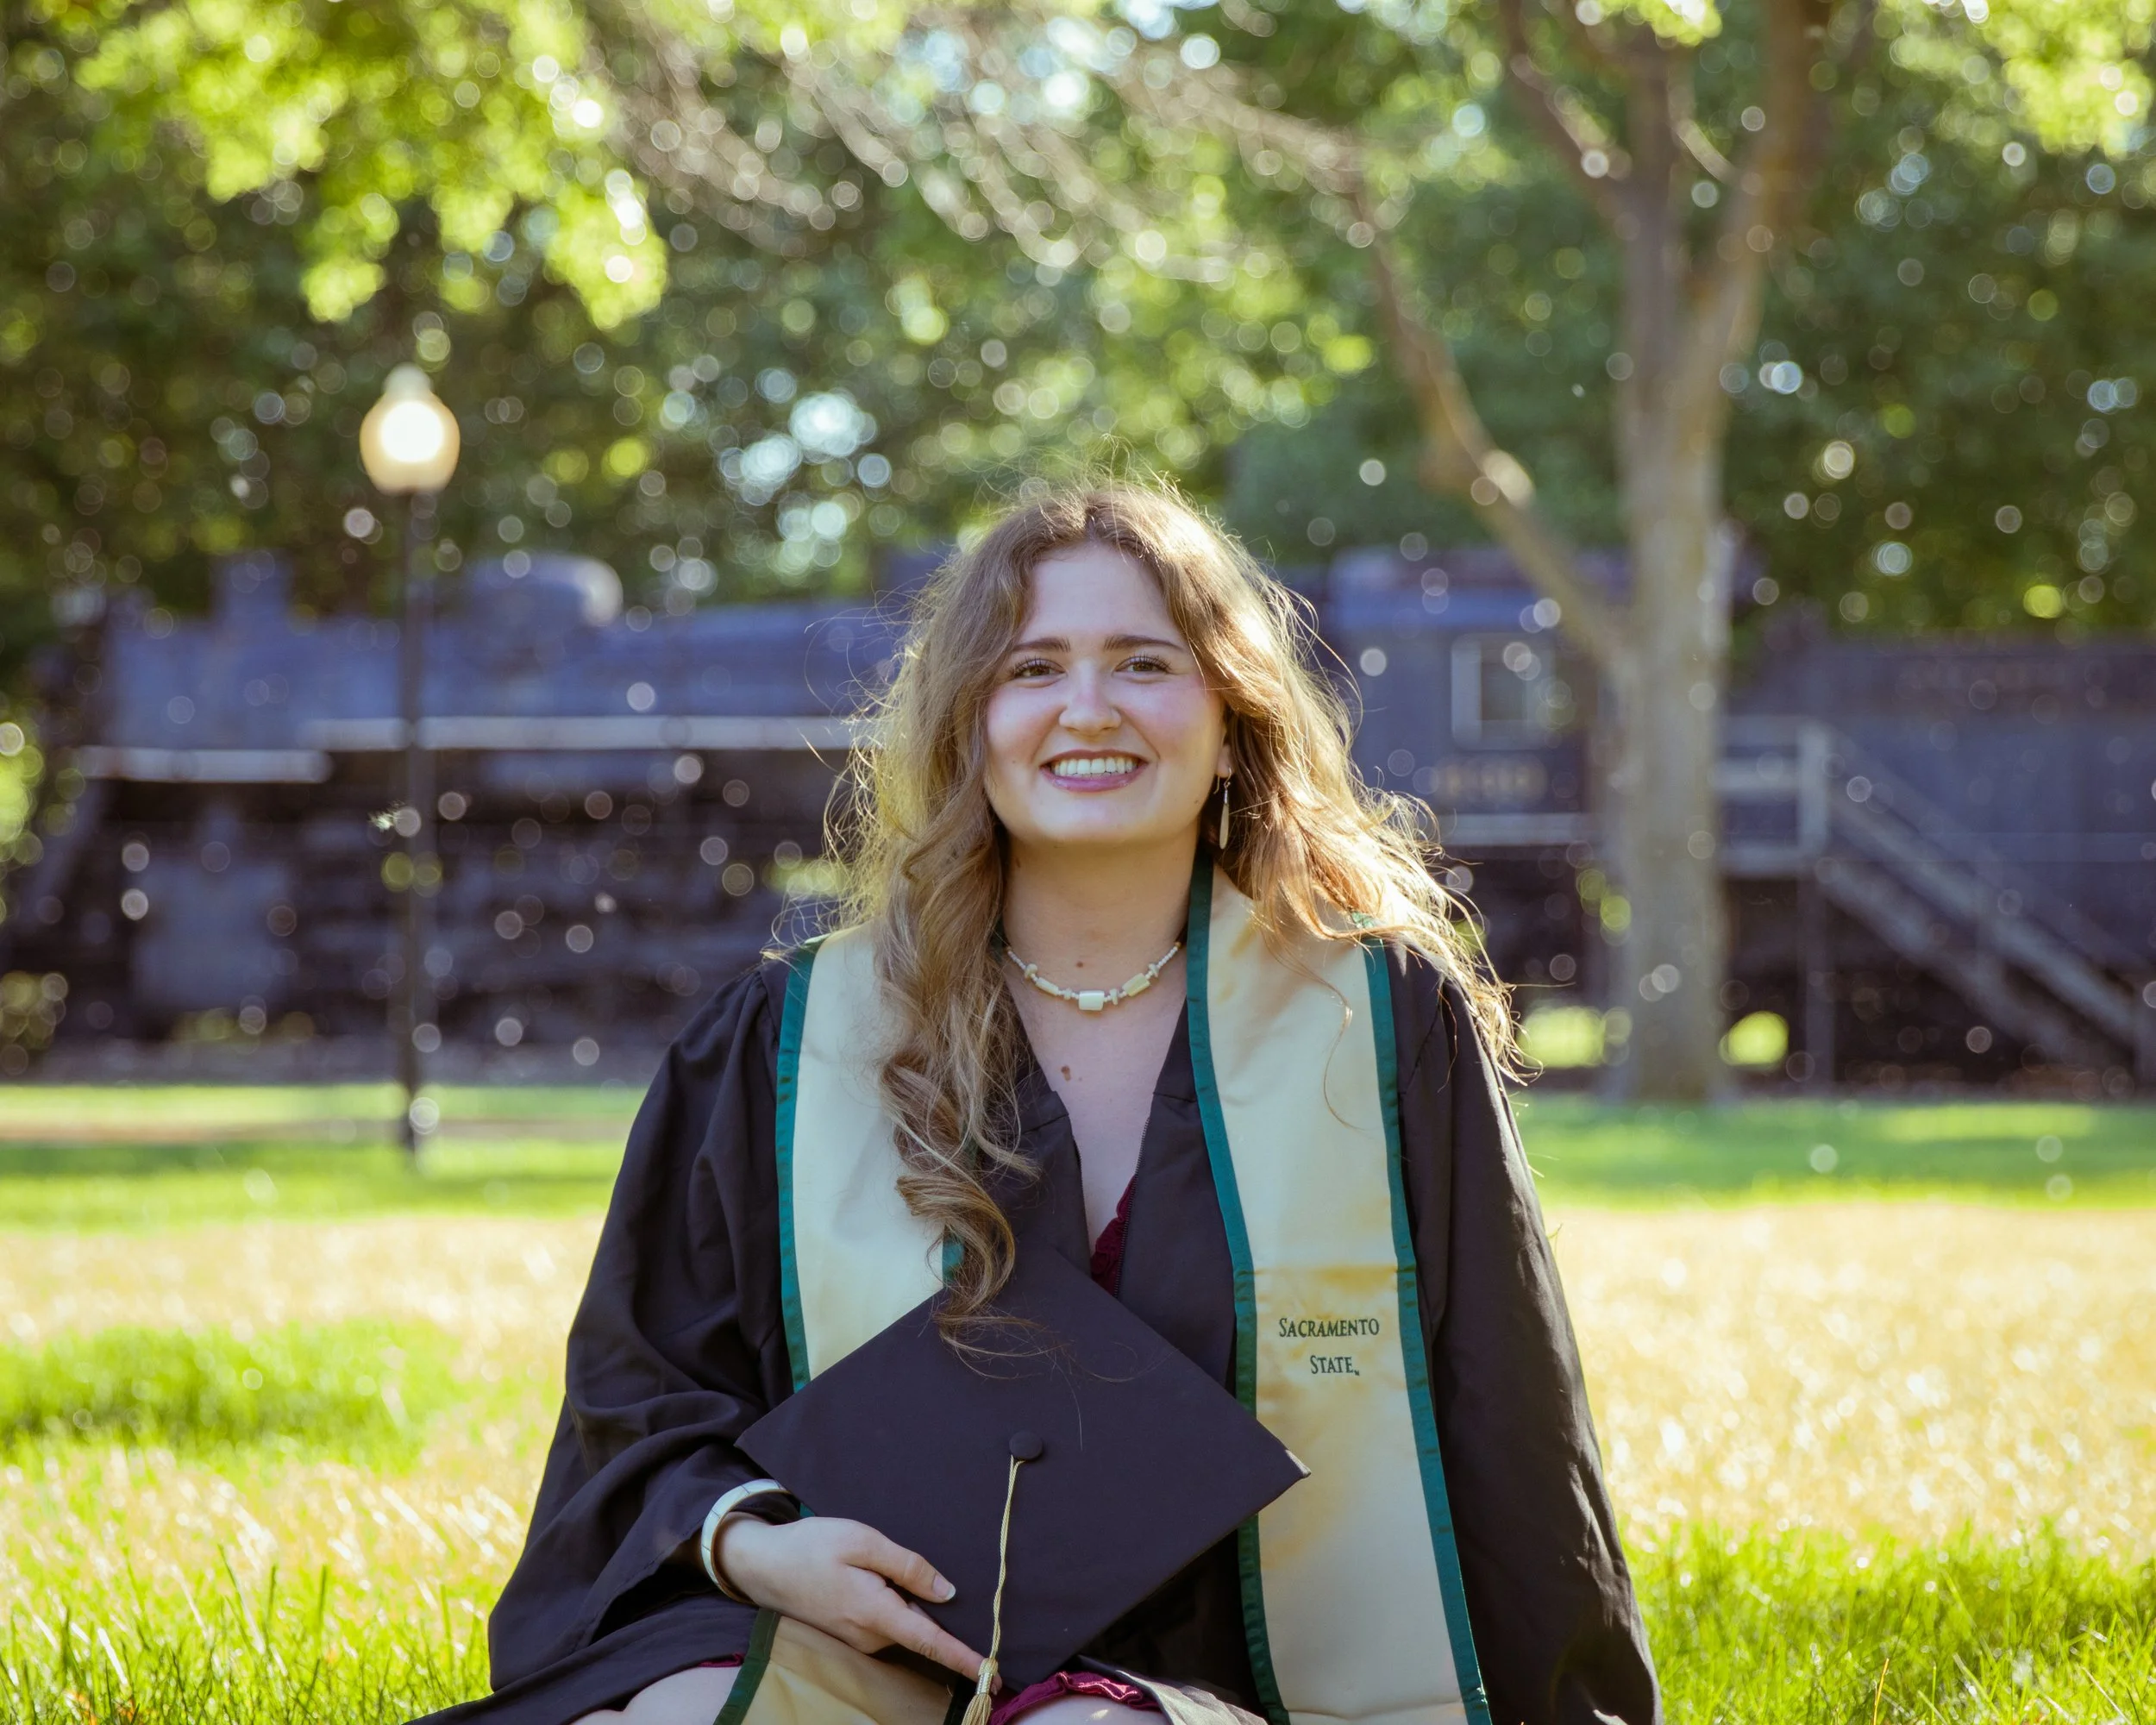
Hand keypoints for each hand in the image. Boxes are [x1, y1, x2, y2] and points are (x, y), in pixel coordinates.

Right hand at [715, 1513, 986, 1680]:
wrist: (763, 1565)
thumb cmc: (812, 1547)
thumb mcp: (862, 1541)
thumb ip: (907, 1566)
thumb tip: (946, 1591)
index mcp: (876, 1612)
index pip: (930, 1642)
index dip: (964, 1659)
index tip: (991, 1676)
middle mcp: (870, 1635)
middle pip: (921, 1630)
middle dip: (938, 1615)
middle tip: (931, 1579)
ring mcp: (859, 1638)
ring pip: (904, 1624)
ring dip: (912, 1604)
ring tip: (883, 1567)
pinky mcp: (852, 1633)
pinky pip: (887, 1622)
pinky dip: (896, 1605)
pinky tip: (882, 1579)